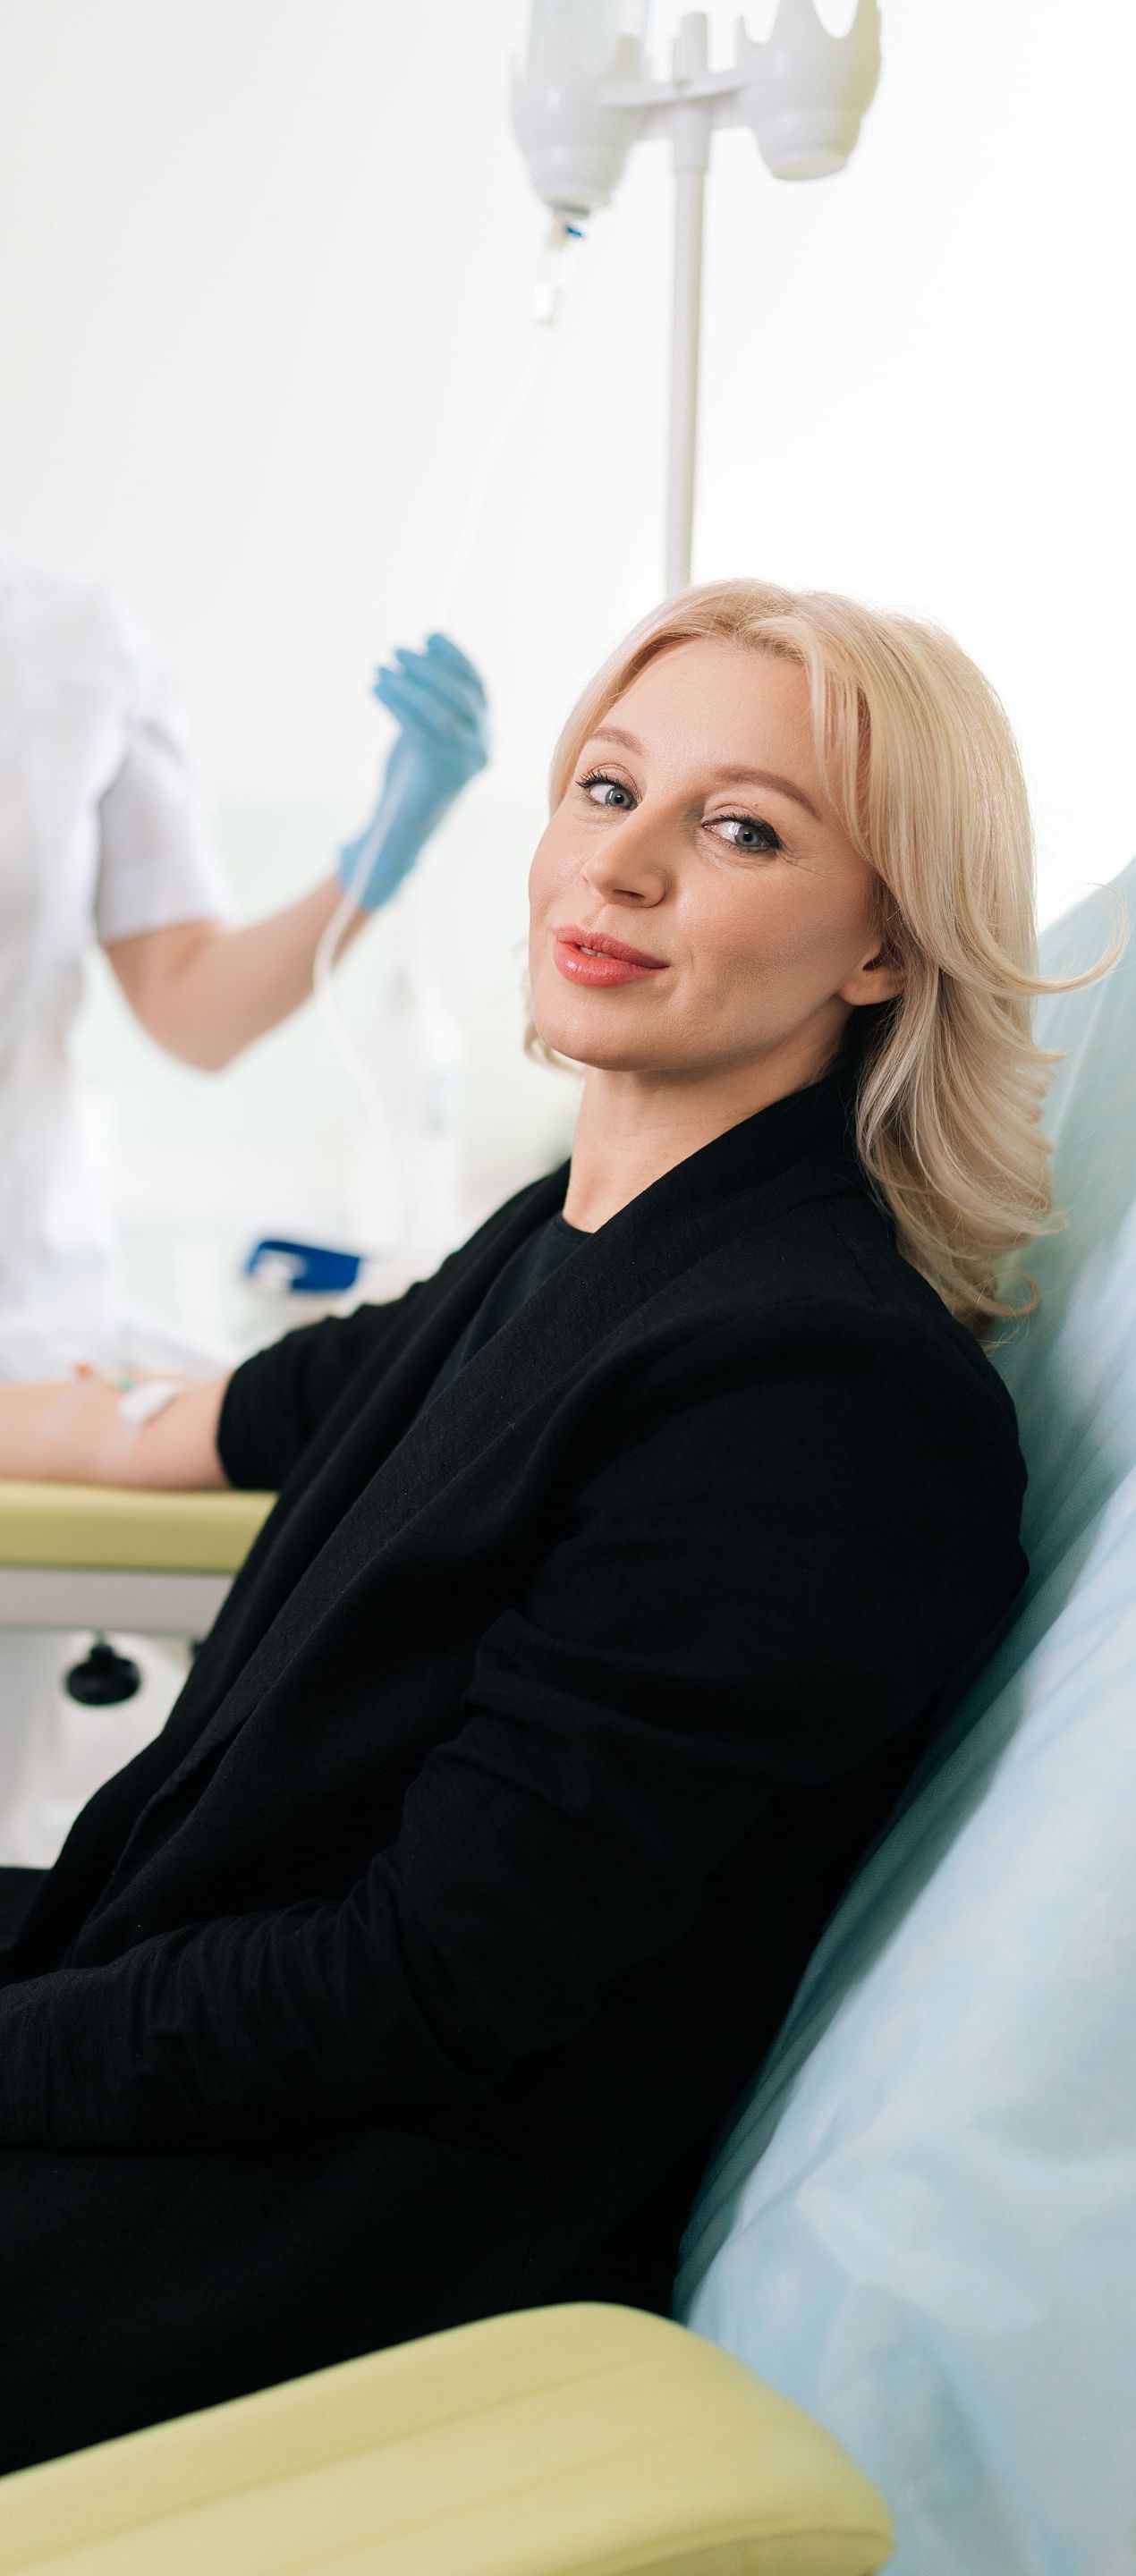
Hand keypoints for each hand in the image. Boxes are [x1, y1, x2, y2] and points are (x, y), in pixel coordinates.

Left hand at [337, 633, 489, 911]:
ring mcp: (465, 760)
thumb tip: (422, 651)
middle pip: (460, 693)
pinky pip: (419, 725)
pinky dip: (396, 701)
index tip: (430, 636)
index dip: (455, 657)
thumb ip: (429, 698)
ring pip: (440, 708)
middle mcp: (483, 746)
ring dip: (408, 682)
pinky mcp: (441, 770)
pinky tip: (376, 688)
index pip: (476, 686)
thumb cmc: (411, 775)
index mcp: (484, 734)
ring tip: (381, 668)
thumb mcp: (424, 729)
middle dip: (428, 667)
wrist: (404, 825)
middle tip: (396, 650)